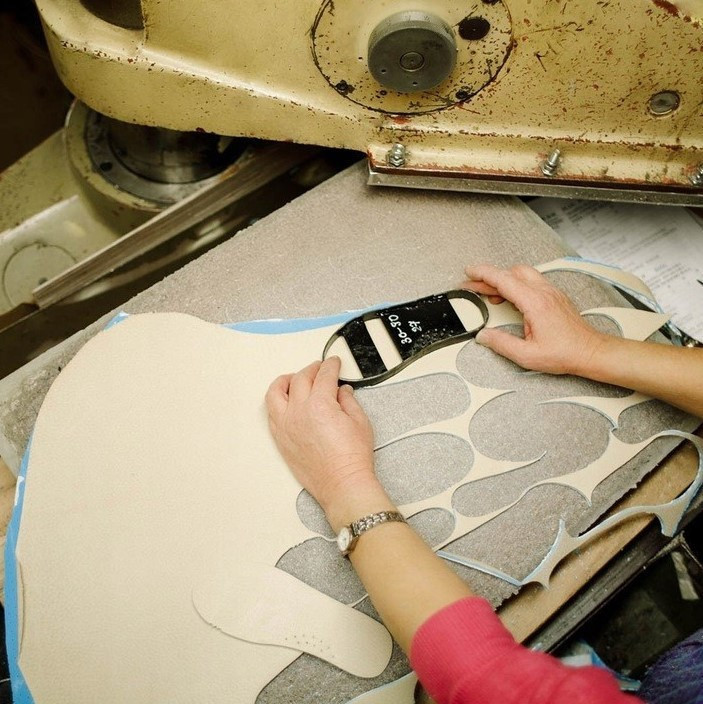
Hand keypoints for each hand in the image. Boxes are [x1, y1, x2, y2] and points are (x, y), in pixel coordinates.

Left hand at [266, 357, 381, 521]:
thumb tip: (342, 391)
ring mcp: (286, 425)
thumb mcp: (360, 422)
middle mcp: (299, 412)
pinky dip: (277, 402)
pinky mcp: (280, 439)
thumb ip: (348, 401)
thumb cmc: (351, 458)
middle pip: (300, 378)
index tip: (333, 363)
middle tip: (319, 368)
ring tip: (293, 378)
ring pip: (276, 392)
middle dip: (312, 369)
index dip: (330, 365)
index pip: (324, 375)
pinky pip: (271, 413)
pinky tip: (285, 401)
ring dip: (285, 381)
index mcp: (320, 404)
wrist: (342, 483)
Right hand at [461, 264, 605, 374]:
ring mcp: (551, 292)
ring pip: (521, 274)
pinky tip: (508, 298)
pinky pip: (531, 281)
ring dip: (503, 279)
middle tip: (473, 286)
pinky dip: (515, 285)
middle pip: (511, 273)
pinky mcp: (554, 296)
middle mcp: (544, 293)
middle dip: (489, 277)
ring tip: (488, 293)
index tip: (469, 273)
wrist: (590, 352)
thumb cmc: (566, 353)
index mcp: (535, 303)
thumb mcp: (527, 355)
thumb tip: (484, 336)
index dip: (483, 274)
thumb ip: (501, 344)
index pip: (503, 279)